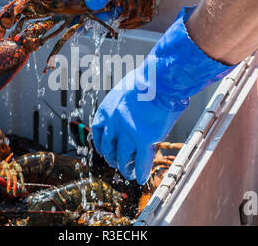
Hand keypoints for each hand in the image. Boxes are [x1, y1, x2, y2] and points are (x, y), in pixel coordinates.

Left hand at [91, 7, 234, 183]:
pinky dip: (140, 171)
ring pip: (123, 157)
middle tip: (115, 163)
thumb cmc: (149, 80)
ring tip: (128, 173)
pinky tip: (141, 178)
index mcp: (107, 109)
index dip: (100, 143)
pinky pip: (140, 161)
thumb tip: (133, 104)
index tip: (103, 149)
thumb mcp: (128, 87)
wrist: (161, 81)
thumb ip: (126, 101)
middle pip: (109, 146)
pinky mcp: (144, 140)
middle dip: (112, 157)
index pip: (97, 130)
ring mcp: (128, 133)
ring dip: (125, 168)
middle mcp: (113, 123)